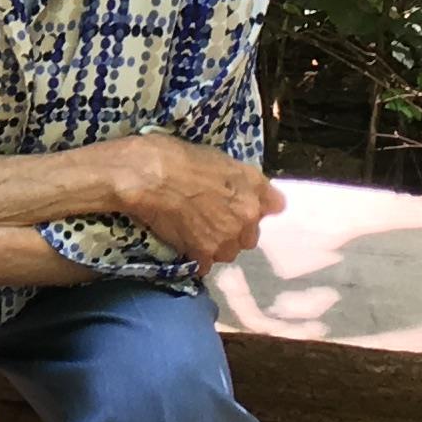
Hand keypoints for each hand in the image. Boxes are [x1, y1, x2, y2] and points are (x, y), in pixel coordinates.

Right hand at [105, 138, 282, 268]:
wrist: (147, 175)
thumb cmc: (177, 156)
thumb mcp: (221, 157)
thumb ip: (246, 179)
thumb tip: (265, 198)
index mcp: (254, 190)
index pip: (273, 206)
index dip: (254, 205)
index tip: (238, 203)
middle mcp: (246, 218)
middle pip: (249, 235)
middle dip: (233, 230)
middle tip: (209, 217)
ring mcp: (226, 239)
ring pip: (228, 252)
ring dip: (215, 246)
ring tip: (193, 231)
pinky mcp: (203, 254)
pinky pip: (205, 265)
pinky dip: (195, 258)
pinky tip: (182, 243)